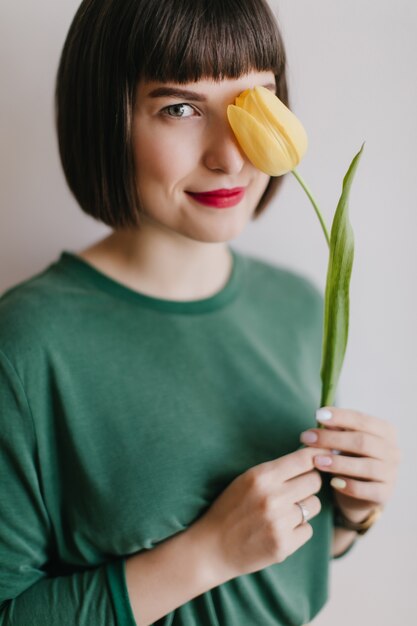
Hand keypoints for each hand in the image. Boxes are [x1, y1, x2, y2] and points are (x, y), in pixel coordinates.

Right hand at [194, 446, 331, 580]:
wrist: (212, 547)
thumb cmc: (230, 508)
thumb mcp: (246, 480)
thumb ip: (276, 470)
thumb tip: (310, 457)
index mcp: (261, 476)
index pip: (304, 459)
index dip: (315, 458)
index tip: (319, 459)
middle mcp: (272, 497)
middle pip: (315, 481)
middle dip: (309, 484)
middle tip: (297, 489)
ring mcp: (279, 522)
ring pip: (314, 505)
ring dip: (304, 508)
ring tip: (284, 512)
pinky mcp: (284, 545)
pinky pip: (307, 529)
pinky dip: (298, 530)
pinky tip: (279, 530)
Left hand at [299, 407, 400, 522]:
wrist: (362, 492)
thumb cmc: (352, 457)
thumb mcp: (345, 440)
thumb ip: (337, 428)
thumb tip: (322, 418)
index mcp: (385, 431)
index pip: (362, 420)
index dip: (340, 416)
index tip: (318, 414)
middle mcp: (392, 451)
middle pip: (362, 441)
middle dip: (332, 439)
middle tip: (307, 438)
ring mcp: (391, 473)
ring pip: (366, 466)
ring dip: (338, 462)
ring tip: (316, 461)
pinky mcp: (384, 494)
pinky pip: (366, 490)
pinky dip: (349, 485)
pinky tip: (333, 482)